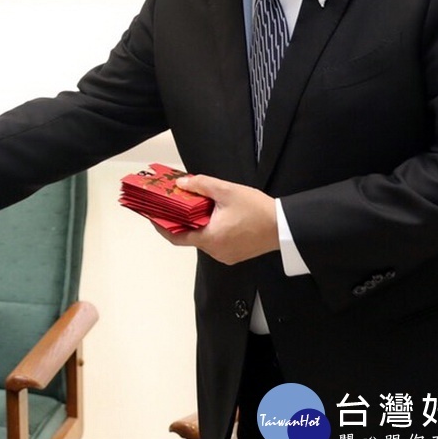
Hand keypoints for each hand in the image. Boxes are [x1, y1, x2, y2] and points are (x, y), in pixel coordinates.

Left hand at [154, 174, 279, 264]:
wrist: (285, 226)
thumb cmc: (257, 210)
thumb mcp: (227, 191)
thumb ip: (201, 185)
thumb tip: (181, 183)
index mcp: (209, 238)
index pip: (176, 236)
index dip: (161, 226)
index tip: (152, 215)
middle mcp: (215, 251)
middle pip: (190, 236)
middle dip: (182, 220)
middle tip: (177, 203)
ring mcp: (226, 255)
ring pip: (204, 238)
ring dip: (199, 224)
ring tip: (198, 205)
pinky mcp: (236, 254)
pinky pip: (216, 241)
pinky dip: (211, 229)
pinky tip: (215, 215)